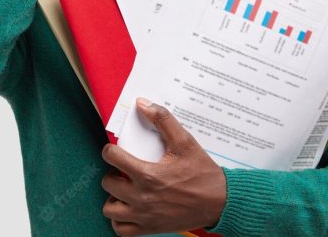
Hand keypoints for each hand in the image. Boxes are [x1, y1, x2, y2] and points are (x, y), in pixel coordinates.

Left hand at [101, 98, 226, 235]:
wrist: (219, 202)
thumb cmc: (202, 173)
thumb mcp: (185, 142)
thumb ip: (163, 120)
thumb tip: (143, 104)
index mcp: (148, 175)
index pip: (112, 158)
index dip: (110, 150)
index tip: (115, 150)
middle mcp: (142, 198)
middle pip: (108, 183)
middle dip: (113, 173)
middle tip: (124, 170)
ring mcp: (144, 216)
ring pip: (110, 209)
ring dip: (113, 197)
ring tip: (125, 189)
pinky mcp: (149, 228)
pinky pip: (120, 229)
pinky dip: (119, 219)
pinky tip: (129, 208)